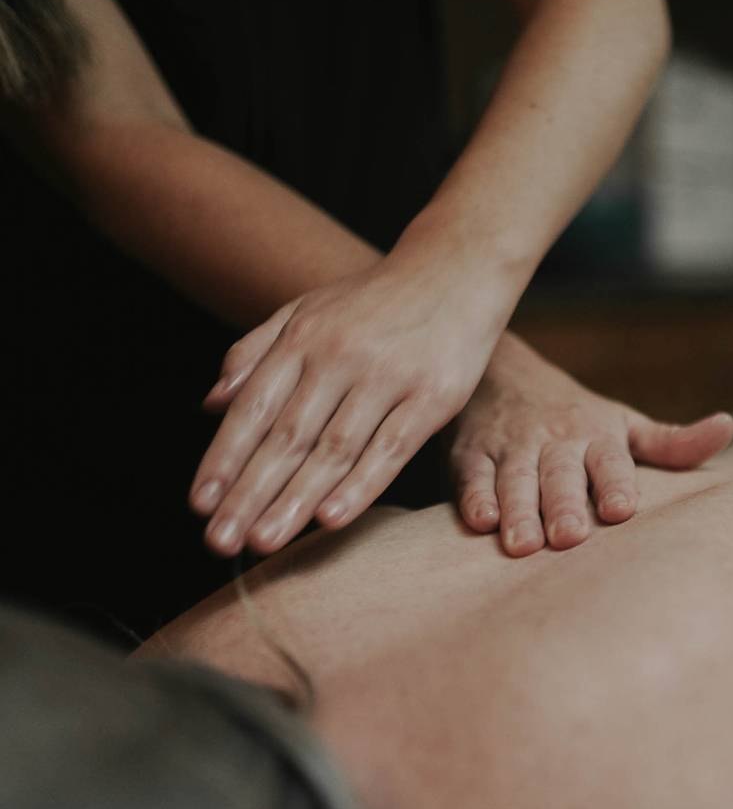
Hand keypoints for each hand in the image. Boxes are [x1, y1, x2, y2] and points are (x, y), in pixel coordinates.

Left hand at [189, 262, 508, 556]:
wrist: (457, 267)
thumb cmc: (377, 299)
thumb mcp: (308, 310)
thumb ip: (256, 353)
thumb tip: (210, 403)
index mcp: (303, 339)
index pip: (253, 408)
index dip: (224, 458)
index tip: (199, 504)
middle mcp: (340, 357)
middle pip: (287, 437)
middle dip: (249, 493)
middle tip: (220, 541)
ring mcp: (387, 377)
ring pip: (333, 449)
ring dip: (295, 499)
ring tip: (264, 541)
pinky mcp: (433, 396)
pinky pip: (391, 448)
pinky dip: (361, 485)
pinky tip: (332, 518)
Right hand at [451, 337, 732, 555]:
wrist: (501, 371)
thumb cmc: (575, 414)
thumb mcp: (624, 424)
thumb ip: (671, 442)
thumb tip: (726, 429)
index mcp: (597, 435)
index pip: (610, 461)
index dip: (614, 483)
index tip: (621, 509)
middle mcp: (555, 441)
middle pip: (560, 474)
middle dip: (563, 504)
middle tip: (569, 537)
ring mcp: (512, 447)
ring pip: (514, 479)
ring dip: (518, 509)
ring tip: (522, 544)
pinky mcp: (472, 454)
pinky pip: (472, 475)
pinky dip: (474, 496)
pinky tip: (480, 521)